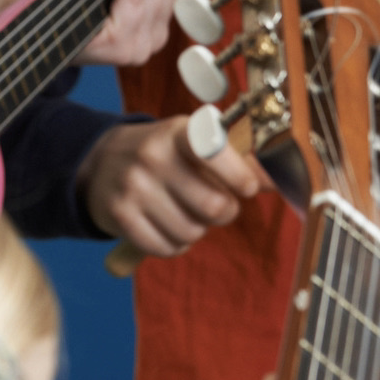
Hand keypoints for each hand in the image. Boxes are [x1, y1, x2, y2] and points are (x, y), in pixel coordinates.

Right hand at [80, 115, 262, 251]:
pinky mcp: (119, 216)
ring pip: (192, 232)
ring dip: (197, 230)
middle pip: (214, 206)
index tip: (247, 187)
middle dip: (224, 212)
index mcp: (178, 131)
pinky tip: (167, 226)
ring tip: (186, 212)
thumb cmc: (164, 154)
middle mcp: (152, 155)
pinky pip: (167, 248)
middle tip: (217, 205)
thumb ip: (238, 161)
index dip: (241, 179)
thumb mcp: (195, 143)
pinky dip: (175, 245)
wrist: (102, 162)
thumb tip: (276, 180)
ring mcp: (132, 186)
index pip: (218, 154)